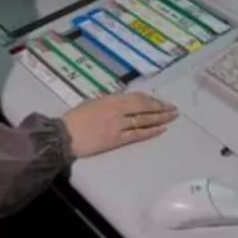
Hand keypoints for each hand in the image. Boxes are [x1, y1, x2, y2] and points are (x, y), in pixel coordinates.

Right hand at [63, 92, 177, 158]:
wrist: (64, 135)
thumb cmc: (75, 117)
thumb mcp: (93, 102)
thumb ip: (109, 102)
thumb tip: (123, 103)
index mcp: (112, 99)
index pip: (137, 97)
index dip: (151, 99)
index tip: (161, 101)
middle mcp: (118, 110)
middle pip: (145, 107)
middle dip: (161, 107)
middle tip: (173, 109)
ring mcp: (119, 125)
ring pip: (144, 120)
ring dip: (160, 118)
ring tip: (172, 118)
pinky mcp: (117, 139)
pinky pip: (138, 134)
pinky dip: (151, 131)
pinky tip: (161, 130)